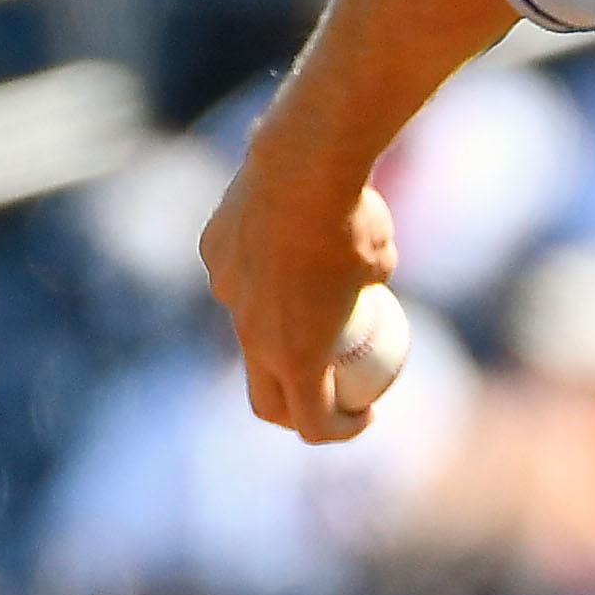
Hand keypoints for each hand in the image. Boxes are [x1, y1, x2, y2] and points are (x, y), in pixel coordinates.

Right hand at [200, 162, 395, 443]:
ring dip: (273, 335)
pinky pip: (235, 274)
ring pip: (245, 329)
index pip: (311, 422)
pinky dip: (257, 273)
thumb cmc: (357, 219)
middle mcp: (251, 334)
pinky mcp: (211, 253)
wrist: (304, 163)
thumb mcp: (382, 262)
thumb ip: (365, 289)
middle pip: (265, 399)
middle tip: (328, 394)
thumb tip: (363, 292)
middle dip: (295, 411)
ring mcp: (226, 294)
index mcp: (297, 354)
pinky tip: (281, 238)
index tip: (366, 414)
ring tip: (308, 306)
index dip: (340, 430)